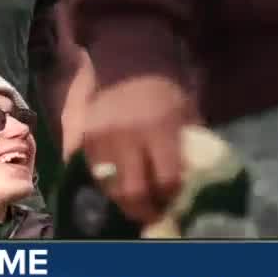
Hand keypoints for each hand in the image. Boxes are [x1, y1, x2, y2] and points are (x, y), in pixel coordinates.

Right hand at [79, 75, 194, 224]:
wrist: (128, 62)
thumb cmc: (163, 90)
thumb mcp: (185, 114)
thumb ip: (189, 148)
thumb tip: (195, 184)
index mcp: (158, 129)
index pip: (166, 180)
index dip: (172, 198)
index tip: (174, 204)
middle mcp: (126, 137)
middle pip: (133, 191)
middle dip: (145, 210)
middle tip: (152, 215)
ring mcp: (100, 139)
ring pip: (109, 188)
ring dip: (123, 200)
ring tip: (133, 202)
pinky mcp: (82, 138)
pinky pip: (89, 173)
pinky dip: (102, 184)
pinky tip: (113, 185)